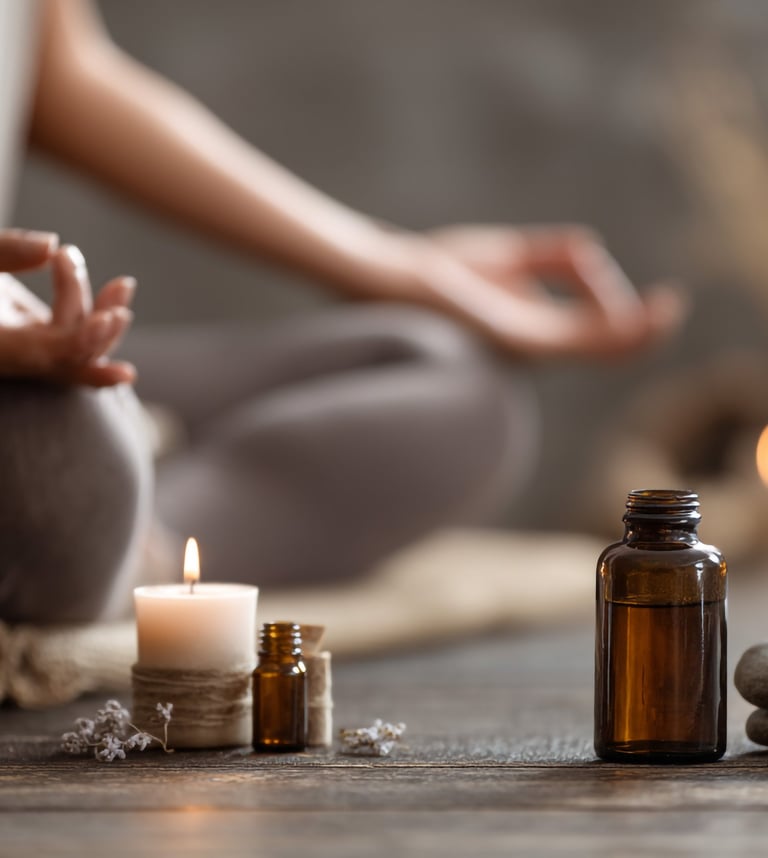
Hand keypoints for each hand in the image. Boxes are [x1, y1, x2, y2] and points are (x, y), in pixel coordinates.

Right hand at [0, 229, 136, 386]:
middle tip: (121, 287)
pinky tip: (120, 288)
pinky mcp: (31, 336)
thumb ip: (3, 250)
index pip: (41, 354)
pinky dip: (96, 317)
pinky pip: (72, 341)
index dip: (78, 342)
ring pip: (75, 354)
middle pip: (67, 359)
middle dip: (99, 327)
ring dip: (104, 319)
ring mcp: (21, 350)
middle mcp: (6, 357)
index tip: (108, 319)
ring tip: (124, 285)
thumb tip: (51, 243)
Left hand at [397, 225, 684, 358]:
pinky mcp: (509, 337)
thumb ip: (553, 257)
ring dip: (632, 334)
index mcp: (531, 329)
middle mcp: (530, 345)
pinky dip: (603, 329)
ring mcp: (521, 345)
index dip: (624, 314)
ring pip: (592, 348)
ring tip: (663, 313)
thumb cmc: (437, 267)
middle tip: (669, 306)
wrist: (388, 274)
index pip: (591, 330)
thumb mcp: (509, 256)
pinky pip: (569, 339)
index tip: (644, 291)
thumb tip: (595, 252)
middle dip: (638, 330)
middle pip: (599, 345)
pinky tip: (627, 318)